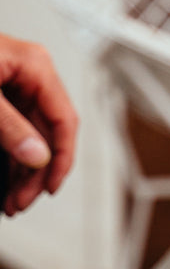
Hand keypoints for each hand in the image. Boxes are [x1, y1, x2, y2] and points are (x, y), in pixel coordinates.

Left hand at [0, 34, 78, 216]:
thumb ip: (9, 127)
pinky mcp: (1, 95)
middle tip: (21, 201)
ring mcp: (16, 84)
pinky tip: (7, 178)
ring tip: (12, 199)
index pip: (64, 119)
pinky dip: (11, 155)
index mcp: (35, 66)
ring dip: (23, 170)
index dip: (61, 158)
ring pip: (32, 136)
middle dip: (35, 173)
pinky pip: (15, 130)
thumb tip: (35, 156)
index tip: (49, 187)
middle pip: (47, 133)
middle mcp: (31, 75)